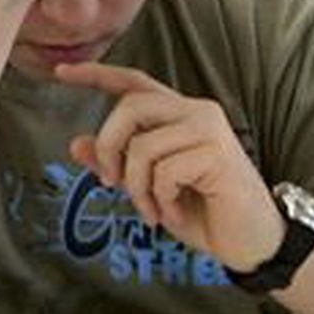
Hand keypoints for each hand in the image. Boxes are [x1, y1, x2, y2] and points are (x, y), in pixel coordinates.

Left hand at [54, 61, 283, 271]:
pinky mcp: (216, 154)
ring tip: (153, 210)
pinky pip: (163, 171)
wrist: (251, 242)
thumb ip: (118, 163)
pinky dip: (160, 199)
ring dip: (137, 188)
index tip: (61, 72)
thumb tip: (77, 144)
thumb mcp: (149, 188)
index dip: (97, 74)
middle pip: (130, 106)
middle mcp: (196, 112)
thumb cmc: (203, 211)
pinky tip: (174, 213)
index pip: (134, 82)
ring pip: (142, 145)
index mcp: (179, 114)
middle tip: (111, 183)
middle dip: (109, 146)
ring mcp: (209, 130)